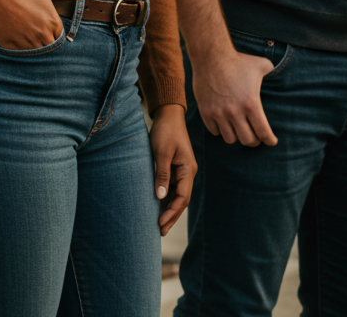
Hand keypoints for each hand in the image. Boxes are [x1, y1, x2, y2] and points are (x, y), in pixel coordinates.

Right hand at [0, 0, 87, 49]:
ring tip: (27, 36)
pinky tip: (17, 40)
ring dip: (34, 46)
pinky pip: (20, 55)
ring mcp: (26, 42)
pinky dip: (21, 50)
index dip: (55, 32)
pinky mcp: (11, 46)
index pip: (60, 36)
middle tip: (36, 32)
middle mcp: (41, 35)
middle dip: (46, 41)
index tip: (47, 27)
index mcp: (52, 22)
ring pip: (36, 52)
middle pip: (50, 46)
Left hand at [149, 103, 196, 235]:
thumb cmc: (165, 131)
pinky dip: (167, 200)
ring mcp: (182, 171)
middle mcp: (188, 172)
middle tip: (160, 232)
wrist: (168, 115)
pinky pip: (173, 188)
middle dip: (172, 216)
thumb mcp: (162, 152)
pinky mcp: (175, 169)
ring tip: (159, 226)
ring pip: (177, 196)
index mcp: (188, 168)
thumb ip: (162, 174)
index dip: (172, 212)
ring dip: (170, 210)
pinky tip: (159, 208)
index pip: (183, 196)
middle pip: (182, 200)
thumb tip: (160, 196)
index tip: (160, 223)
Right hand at [191, 48, 277, 146]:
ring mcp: (219, 114)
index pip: (263, 132)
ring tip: (240, 131)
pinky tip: (225, 124)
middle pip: (247, 140)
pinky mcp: (206, 113)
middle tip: (256, 137)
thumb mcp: (262, 65)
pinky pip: (215, 131)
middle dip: (255, 141)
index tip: (272, 141)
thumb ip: (273, 72)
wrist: (212, 56)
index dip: (269, 140)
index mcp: (251, 104)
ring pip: (230, 139)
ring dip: (237, 137)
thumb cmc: (239, 60)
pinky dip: (221, 130)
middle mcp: (235, 113)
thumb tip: (280, 75)